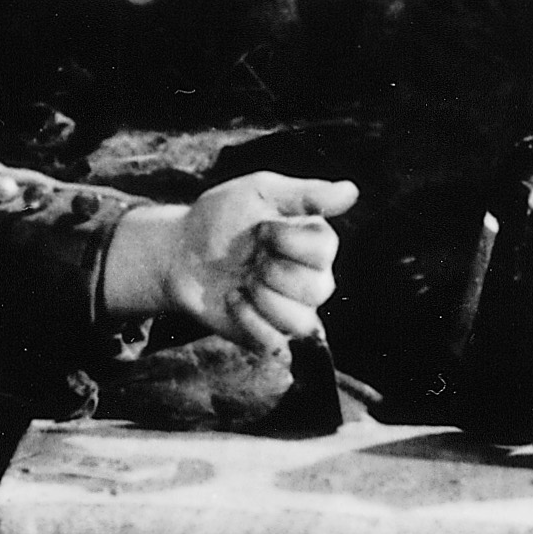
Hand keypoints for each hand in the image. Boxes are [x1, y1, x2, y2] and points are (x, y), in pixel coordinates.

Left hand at [145, 173, 355, 348]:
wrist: (179, 253)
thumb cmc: (221, 217)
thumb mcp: (261, 192)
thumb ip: (308, 194)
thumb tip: (352, 191)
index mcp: (315, 243)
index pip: (326, 250)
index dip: (288, 241)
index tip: (260, 229)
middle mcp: (312, 279)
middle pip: (318, 289)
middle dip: (272, 271)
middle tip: (250, 258)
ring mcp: (293, 311)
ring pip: (300, 321)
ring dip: (261, 299)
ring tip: (242, 281)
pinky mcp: (270, 336)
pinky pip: (275, 342)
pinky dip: (248, 320)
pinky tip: (233, 300)